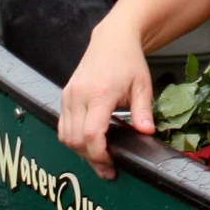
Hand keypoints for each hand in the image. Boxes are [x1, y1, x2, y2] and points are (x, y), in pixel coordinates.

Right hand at [57, 15, 153, 178]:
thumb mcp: (143, 86)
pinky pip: (62, 126)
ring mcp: (69, 95)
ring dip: (80, 151)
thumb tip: (146, 132)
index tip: (111, 163)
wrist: (112, 40)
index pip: (90, 133)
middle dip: (91, 158)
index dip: (98, 154)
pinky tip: (89, 142)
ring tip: (100, 158)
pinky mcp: (65, 96)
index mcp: (100, 93)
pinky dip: (73, 138)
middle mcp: (79, 95)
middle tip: (109, 168)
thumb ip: (143, 111)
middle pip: (75, 139)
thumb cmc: (128, 61)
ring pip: (65, 135)